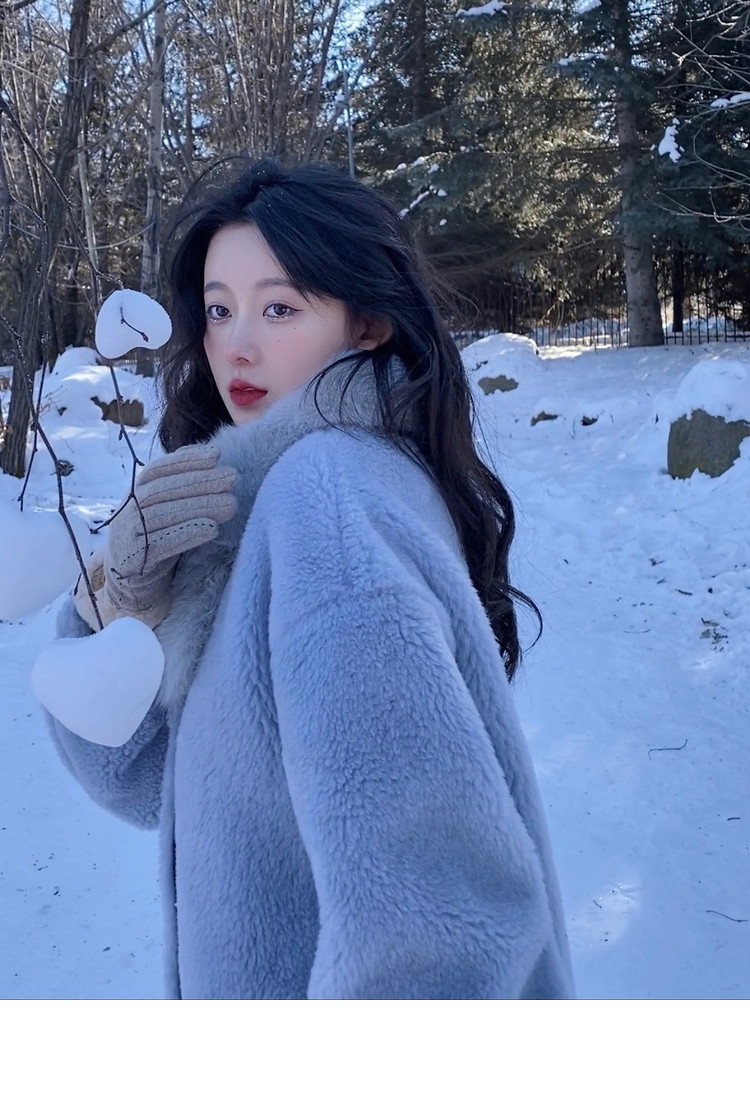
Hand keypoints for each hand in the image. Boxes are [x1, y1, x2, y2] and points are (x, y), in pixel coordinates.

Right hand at [75, 445, 236, 629]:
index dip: (185, 461)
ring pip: (161, 515)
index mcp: (135, 495)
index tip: (216, 455)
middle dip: (199, 481)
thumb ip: (181, 485)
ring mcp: (126, 536)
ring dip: (198, 507)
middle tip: (232, 478)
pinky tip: (212, 529)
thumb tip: (208, 453)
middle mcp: (127, 512)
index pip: (157, 470)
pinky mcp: (132, 562)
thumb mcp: (167, 510)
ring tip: (230, 505)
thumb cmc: (157, 542)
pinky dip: (186, 534)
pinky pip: (159, 545)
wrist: (132, 587)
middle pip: (161, 490)